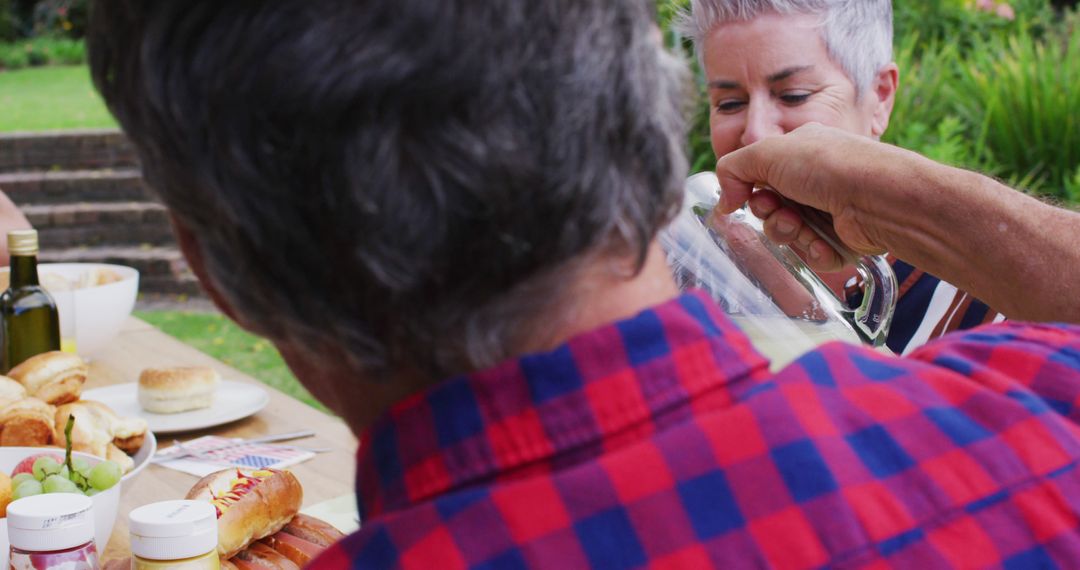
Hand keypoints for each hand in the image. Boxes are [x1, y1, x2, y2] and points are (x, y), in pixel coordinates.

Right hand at [713, 124, 903, 271]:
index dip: (750, 191)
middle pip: (771, 209)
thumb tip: (724, 201)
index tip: (751, 196)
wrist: (879, 197)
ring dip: (790, 234)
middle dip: (770, 216)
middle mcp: (815, 179)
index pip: (760, 177)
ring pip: (790, 235)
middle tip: (782, 212)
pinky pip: (813, 254)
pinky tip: (824, 243)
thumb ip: (732, 169)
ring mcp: (830, 209)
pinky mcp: (842, 238)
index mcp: (799, 152)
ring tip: (802, 226)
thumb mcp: (767, 151)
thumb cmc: (827, 166)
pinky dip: (814, 251)